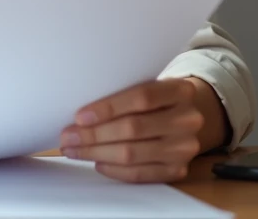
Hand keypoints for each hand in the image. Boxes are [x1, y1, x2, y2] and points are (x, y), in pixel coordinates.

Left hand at [60, 78, 222, 182]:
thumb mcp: (147, 83)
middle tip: (68, 137)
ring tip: (75, 150)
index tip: (79, 116)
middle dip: (94, 134)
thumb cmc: (157, 99)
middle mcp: (188, 119)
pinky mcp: (178, 169)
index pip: (141, 97)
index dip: (108, 108)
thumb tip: (80, 113)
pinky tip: (98, 162)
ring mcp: (185, 148)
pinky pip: (141, 174)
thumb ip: (122, 92)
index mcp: (180, 90)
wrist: (189, 115)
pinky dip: (115, 170)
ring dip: (97, 153)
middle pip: (133, 128)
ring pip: (133, 154)